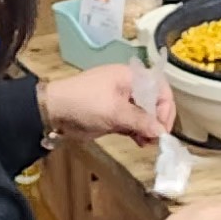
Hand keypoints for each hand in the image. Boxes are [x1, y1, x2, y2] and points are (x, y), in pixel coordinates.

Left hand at [42, 63, 170, 144]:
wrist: (54, 111)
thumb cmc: (84, 103)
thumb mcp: (114, 111)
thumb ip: (140, 121)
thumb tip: (161, 132)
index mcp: (131, 77)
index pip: (160, 88)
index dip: (166, 107)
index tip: (162, 127)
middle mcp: (129, 87)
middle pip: (155, 103)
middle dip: (157, 121)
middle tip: (155, 138)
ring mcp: (122, 102)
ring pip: (145, 116)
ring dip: (148, 130)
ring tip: (146, 143)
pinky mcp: (114, 116)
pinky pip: (133, 124)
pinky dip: (138, 133)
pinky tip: (139, 143)